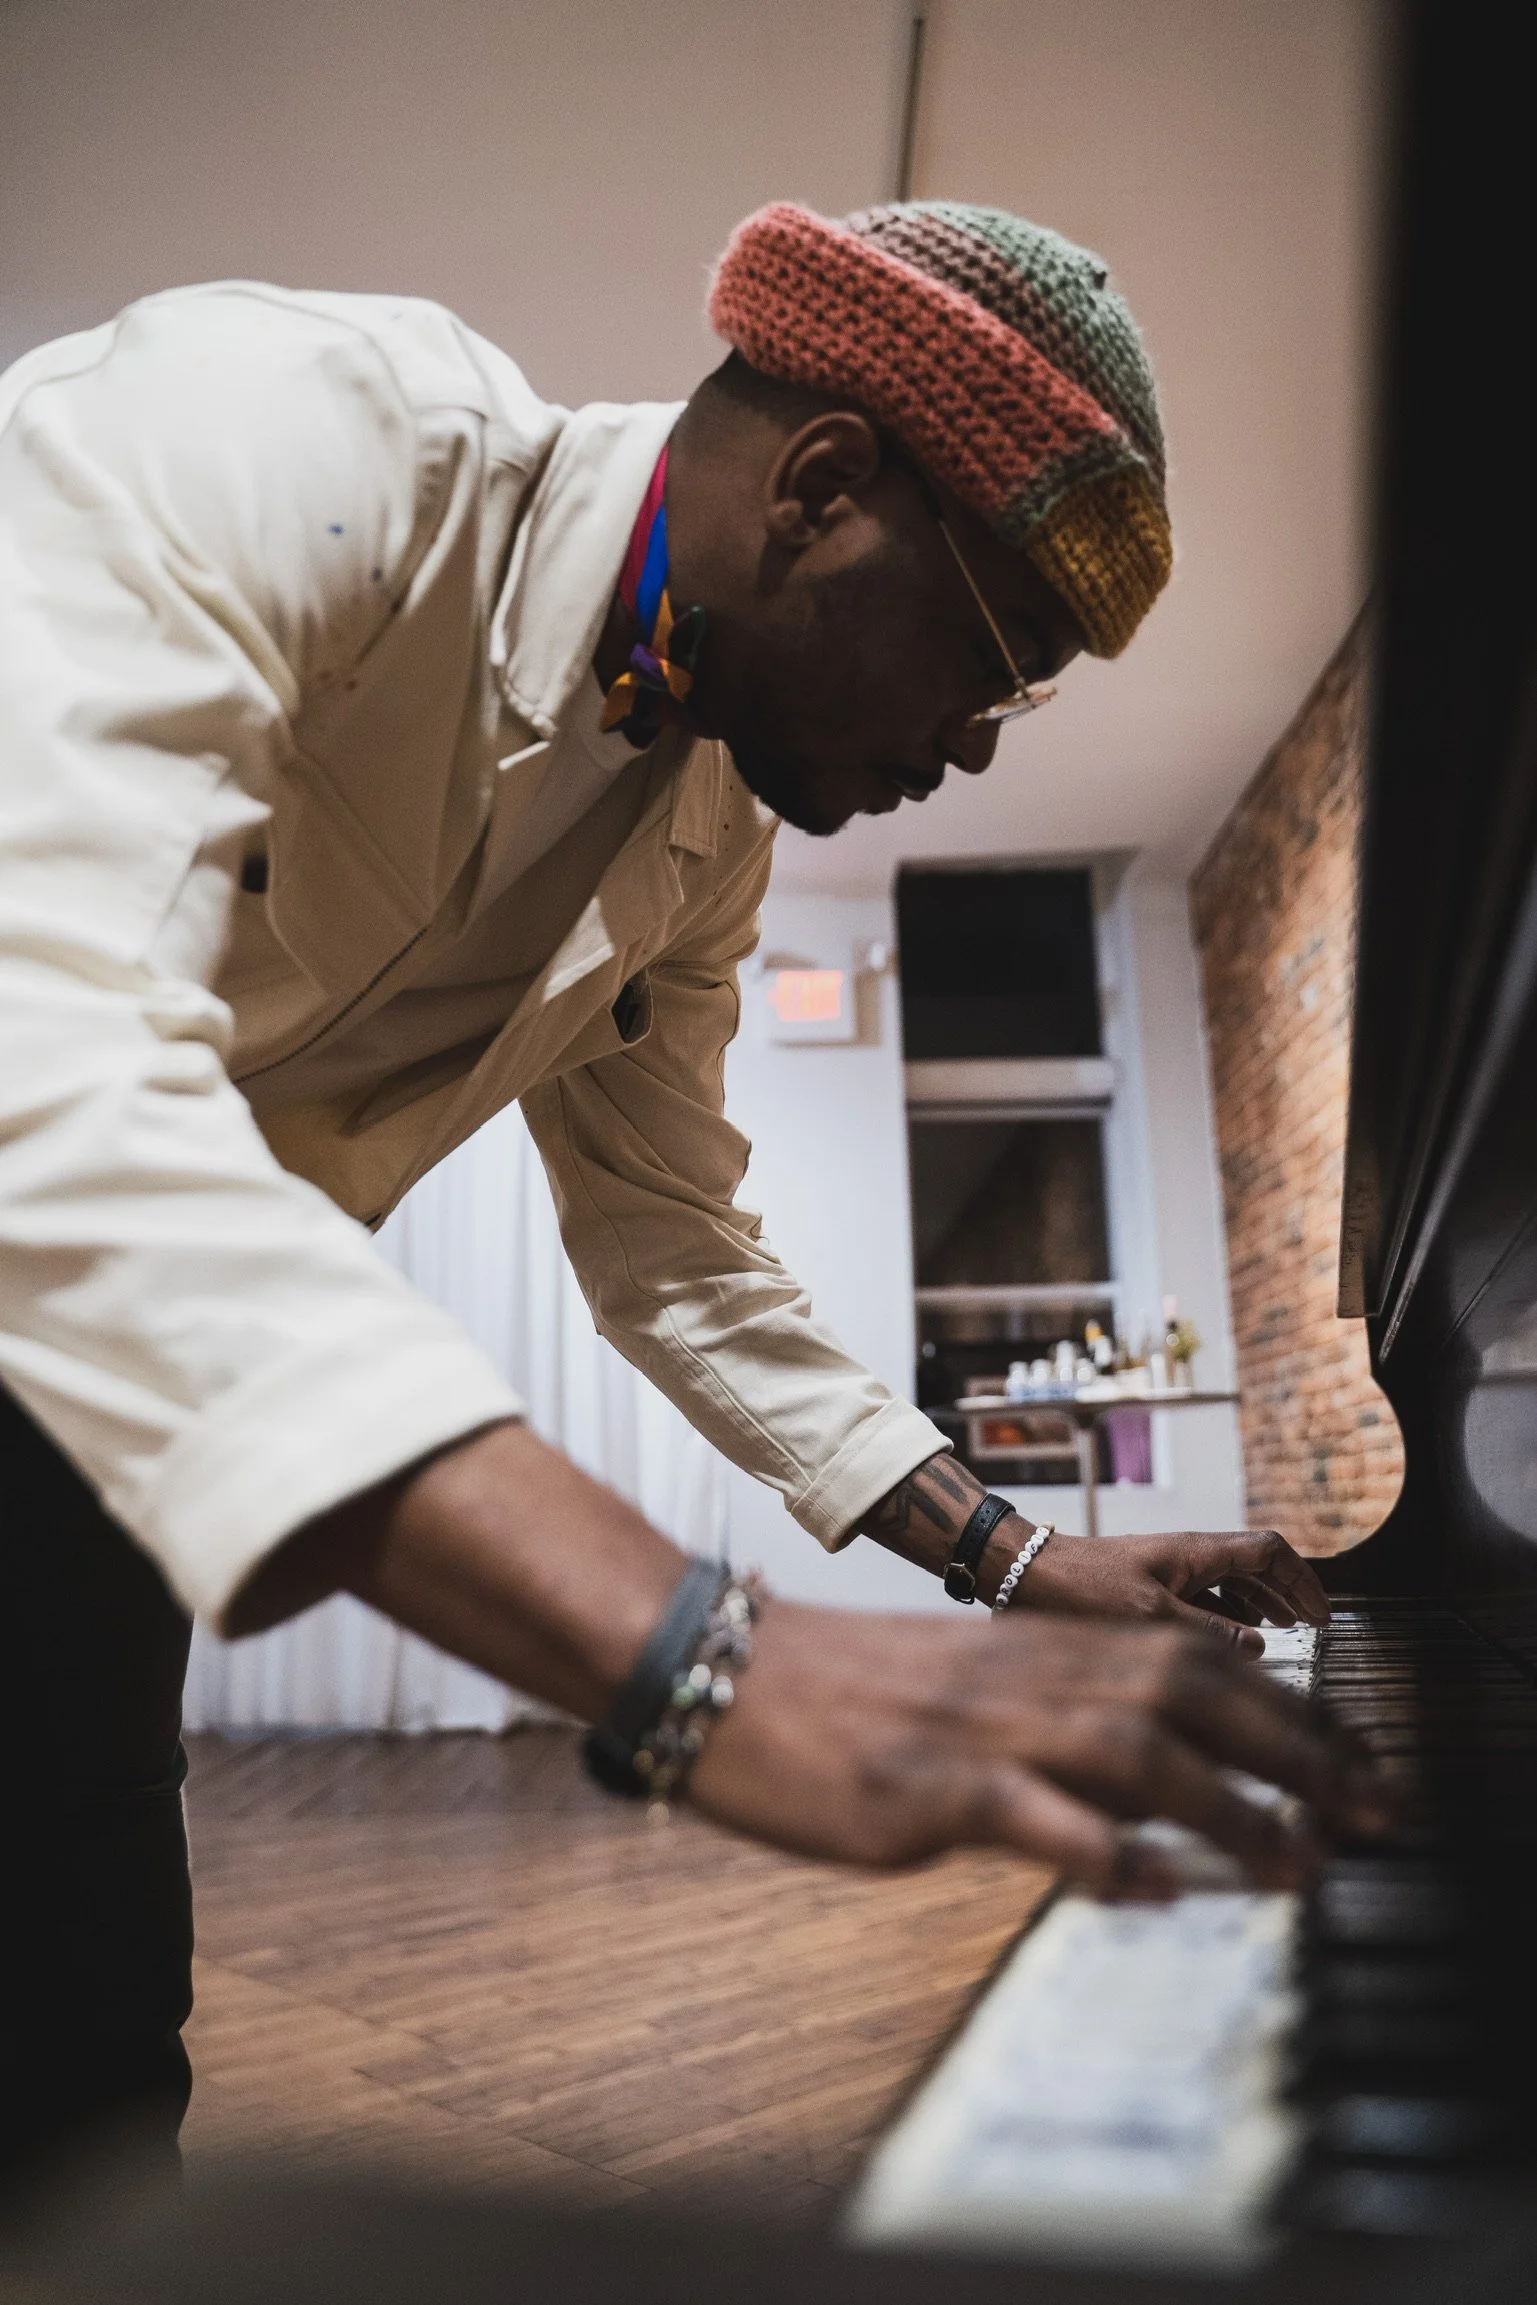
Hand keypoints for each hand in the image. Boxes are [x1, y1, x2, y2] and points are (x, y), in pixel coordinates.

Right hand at [691, 1601, 1386, 1894]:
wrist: (722, 1673)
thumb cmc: (842, 1691)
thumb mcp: (967, 1694)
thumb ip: (1056, 1728)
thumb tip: (1151, 1804)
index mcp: (1040, 1651)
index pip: (1196, 1661)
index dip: (1291, 1710)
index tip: (1356, 1764)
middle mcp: (1027, 1676)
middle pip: (1192, 1691)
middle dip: (1298, 1752)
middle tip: (1370, 1812)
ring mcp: (979, 1727)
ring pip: (1133, 1744)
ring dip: (1230, 1806)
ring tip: (1295, 1862)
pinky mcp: (923, 1784)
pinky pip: (1029, 1811)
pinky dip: (1098, 1850)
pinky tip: (1148, 1887)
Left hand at [1004, 1527, 1330, 1655]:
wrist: (1022, 1575)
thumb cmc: (1077, 1589)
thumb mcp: (1150, 1617)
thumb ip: (1208, 1633)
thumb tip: (1258, 1647)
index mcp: (1195, 1552)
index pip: (1269, 1549)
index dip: (1303, 1579)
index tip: (1322, 1614)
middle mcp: (1187, 1557)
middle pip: (1255, 1566)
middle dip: (1287, 1593)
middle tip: (1312, 1626)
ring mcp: (1168, 1572)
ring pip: (1229, 1583)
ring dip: (1258, 1606)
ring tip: (1279, 1633)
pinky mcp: (1148, 1590)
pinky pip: (1202, 1599)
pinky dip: (1225, 1618)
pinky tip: (1224, 1642)